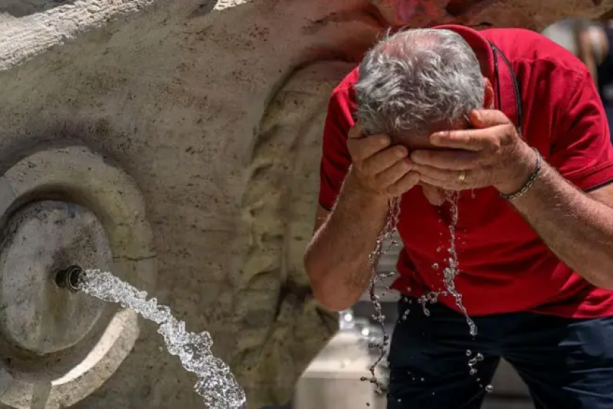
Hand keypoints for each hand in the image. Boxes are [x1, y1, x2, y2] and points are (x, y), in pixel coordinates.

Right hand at [346, 122, 418, 197]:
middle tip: (403, 150)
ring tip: (410, 161)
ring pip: (387, 178)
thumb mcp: (359, 137)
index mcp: (357, 152)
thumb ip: (363, 127)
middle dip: (390, 157)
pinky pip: (397, 189)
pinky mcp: (389, 191)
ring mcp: (377, 182)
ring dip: (399, 170)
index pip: (363, 148)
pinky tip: (416, 174)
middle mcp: (365, 168)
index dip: (374, 144)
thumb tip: (370, 113)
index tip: (386, 138)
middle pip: (376, 164)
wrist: (365, 180)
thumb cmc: (368, 150)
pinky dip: (407, 182)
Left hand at [409, 110, 536, 193]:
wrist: (514, 166)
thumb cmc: (502, 137)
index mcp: (490, 142)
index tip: (432, 137)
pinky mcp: (468, 185)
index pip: (469, 141)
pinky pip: (448, 185)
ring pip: (449, 176)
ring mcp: (475, 175)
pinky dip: (432, 182)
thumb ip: (487, 115)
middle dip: (432, 159)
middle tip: (412, 154)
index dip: (450, 140)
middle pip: (455, 162)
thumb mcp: (501, 121)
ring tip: (410, 164)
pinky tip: (417, 175)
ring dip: (428, 172)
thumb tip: (472, 113)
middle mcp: (482, 160)